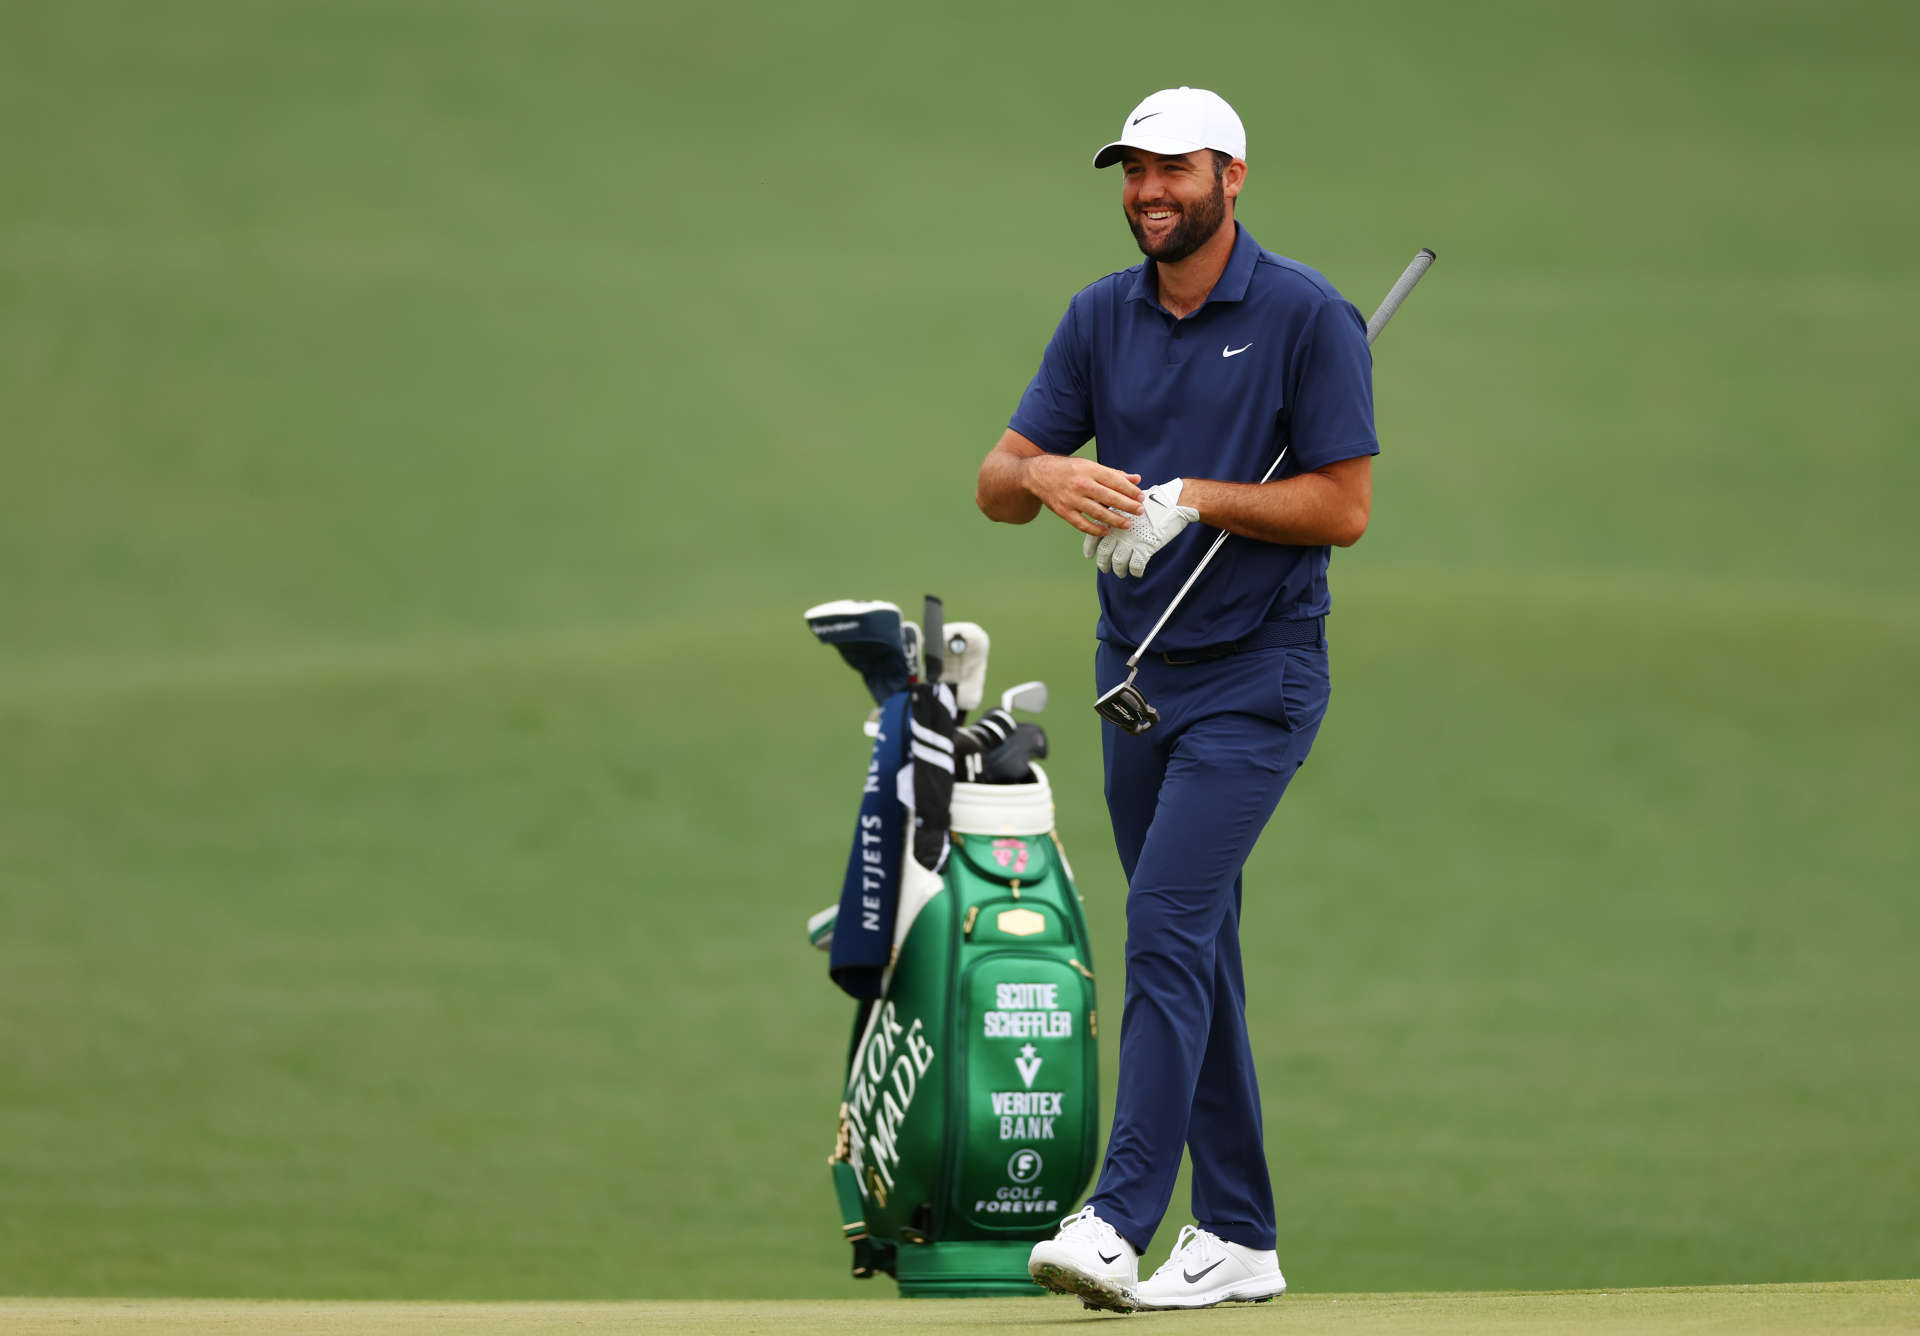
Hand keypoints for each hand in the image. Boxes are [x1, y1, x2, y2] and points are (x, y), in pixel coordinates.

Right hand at [1021, 455, 1142, 538]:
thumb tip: (1136, 479)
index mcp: (1089, 470)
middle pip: (1109, 497)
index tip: (1141, 497)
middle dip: (1127, 505)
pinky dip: (1095, 529)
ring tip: (1127, 524)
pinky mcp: (1064, 511)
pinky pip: (1082, 524)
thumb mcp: (1090, 466)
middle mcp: (1081, 484)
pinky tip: (1106, 531)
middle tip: (1139, 511)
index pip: (1115, 481)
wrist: (1038, 474)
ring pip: (1098, 512)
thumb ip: (1113, 474)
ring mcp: (1071, 499)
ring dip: (1115, 519)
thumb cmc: (1068, 469)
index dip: (1130, 490)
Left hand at [1098, 478, 1197, 577]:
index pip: (1094, 535)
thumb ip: (1116, 509)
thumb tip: (1108, 516)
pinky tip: (1137, 572)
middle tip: (1105, 568)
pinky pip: (1136, 566)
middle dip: (1103, 563)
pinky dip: (1135, 571)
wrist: (1173, 502)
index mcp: (1113, 518)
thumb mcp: (1128, 499)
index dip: (1090, 548)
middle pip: (1104, 552)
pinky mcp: (1145, 547)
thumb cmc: (1153, 499)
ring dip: (1118, 570)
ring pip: (1118, 562)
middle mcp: (1119, 530)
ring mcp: (1132, 539)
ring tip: (1120, 573)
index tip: (1089, 554)